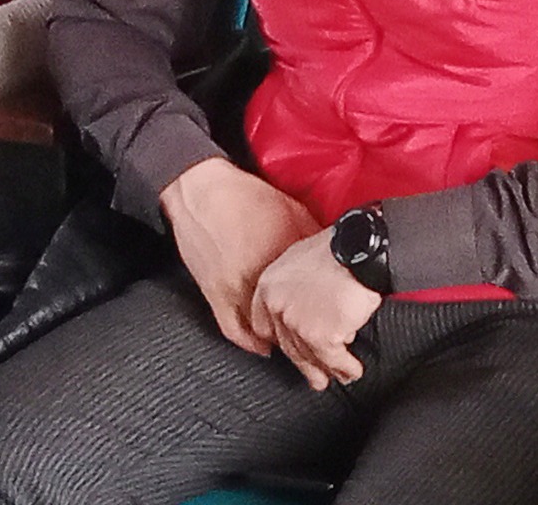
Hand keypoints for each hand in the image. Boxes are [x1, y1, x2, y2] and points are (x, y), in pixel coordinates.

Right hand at [159, 157, 322, 355]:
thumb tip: (332, 255)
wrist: (201, 189)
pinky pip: (232, 329)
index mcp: (282, 262)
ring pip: (264, 331)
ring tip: (295, 347)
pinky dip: (249, 342)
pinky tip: (262, 347)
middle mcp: (259, 281)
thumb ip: (312, 238)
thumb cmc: (245, 196)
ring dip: (280, 342)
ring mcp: (234, 290)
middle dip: (306, 334)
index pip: (312, 300)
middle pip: (289, 322)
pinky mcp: (213, 293)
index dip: (327, 314)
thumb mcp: (292, 211)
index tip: (336, 319)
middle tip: (320, 340)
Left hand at [248, 227, 380, 389]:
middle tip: (313, 376)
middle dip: (303, 364)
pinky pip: (334, 360)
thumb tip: (304, 301)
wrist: (356, 250)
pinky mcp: (320, 336)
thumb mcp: (300, 259)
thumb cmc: (335, 249)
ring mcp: (296, 324)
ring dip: (326, 370)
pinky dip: (346, 368)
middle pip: (287, 345)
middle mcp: (277, 307)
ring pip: (310, 356)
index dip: (277, 339)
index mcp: (269, 286)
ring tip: (338, 377)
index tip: (286, 349)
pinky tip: (352, 370)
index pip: (263, 323)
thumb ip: (294, 284)